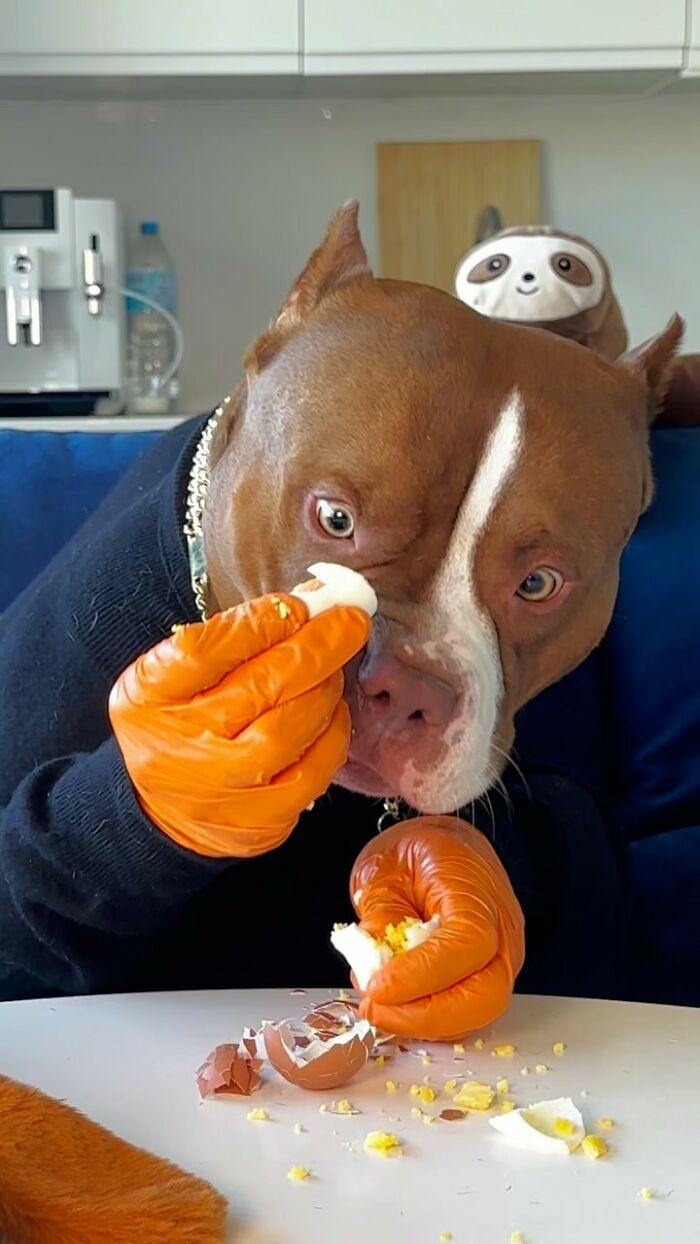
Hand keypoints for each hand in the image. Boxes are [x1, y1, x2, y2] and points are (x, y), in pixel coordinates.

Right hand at [109, 594, 369, 857]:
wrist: (162, 809)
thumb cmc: (176, 722)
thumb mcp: (173, 673)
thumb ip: (228, 637)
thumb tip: (308, 603)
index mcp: (149, 696)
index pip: (207, 649)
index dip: (263, 621)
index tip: (301, 603)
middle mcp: (181, 745)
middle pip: (260, 687)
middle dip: (316, 646)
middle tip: (350, 620)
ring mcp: (222, 789)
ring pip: (291, 728)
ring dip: (325, 688)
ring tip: (333, 667)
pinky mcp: (261, 821)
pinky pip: (313, 771)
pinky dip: (333, 733)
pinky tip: (332, 712)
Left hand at [350, 817, 524, 1040]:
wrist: (446, 843)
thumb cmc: (417, 851)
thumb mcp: (383, 871)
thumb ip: (380, 918)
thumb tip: (372, 971)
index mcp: (476, 890)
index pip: (467, 945)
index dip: (423, 976)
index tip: (378, 989)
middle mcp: (502, 928)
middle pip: (485, 994)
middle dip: (426, 1016)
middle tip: (375, 1010)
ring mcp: (503, 955)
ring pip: (478, 1011)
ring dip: (426, 1023)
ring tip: (379, 1009)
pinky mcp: (489, 974)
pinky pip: (467, 1010)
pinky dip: (432, 1019)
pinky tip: (397, 1007)